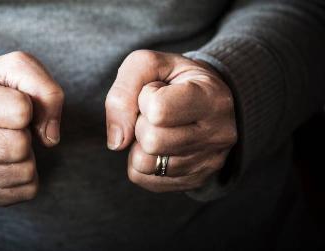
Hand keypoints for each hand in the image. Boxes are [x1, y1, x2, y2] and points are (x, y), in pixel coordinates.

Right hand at [0, 51, 63, 205]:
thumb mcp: (14, 68)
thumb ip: (45, 90)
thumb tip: (50, 139)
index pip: (21, 111)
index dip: (26, 104)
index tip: (9, 102)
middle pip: (20, 146)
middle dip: (26, 133)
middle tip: (9, 125)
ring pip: (25, 172)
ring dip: (27, 155)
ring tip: (5, 140)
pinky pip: (24, 192)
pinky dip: (26, 175)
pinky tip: (6, 160)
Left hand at [105, 50, 236, 191]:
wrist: (205, 97)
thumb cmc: (173, 79)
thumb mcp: (148, 65)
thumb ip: (123, 91)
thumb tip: (117, 141)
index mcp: (211, 98)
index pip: (158, 110)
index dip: (145, 98)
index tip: (158, 91)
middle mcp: (218, 134)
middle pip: (151, 141)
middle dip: (141, 124)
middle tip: (154, 113)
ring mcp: (209, 162)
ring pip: (145, 164)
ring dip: (139, 144)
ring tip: (158, 128)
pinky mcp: (195, 180)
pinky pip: (144, 179)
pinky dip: (141, 161)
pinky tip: (159, 145)